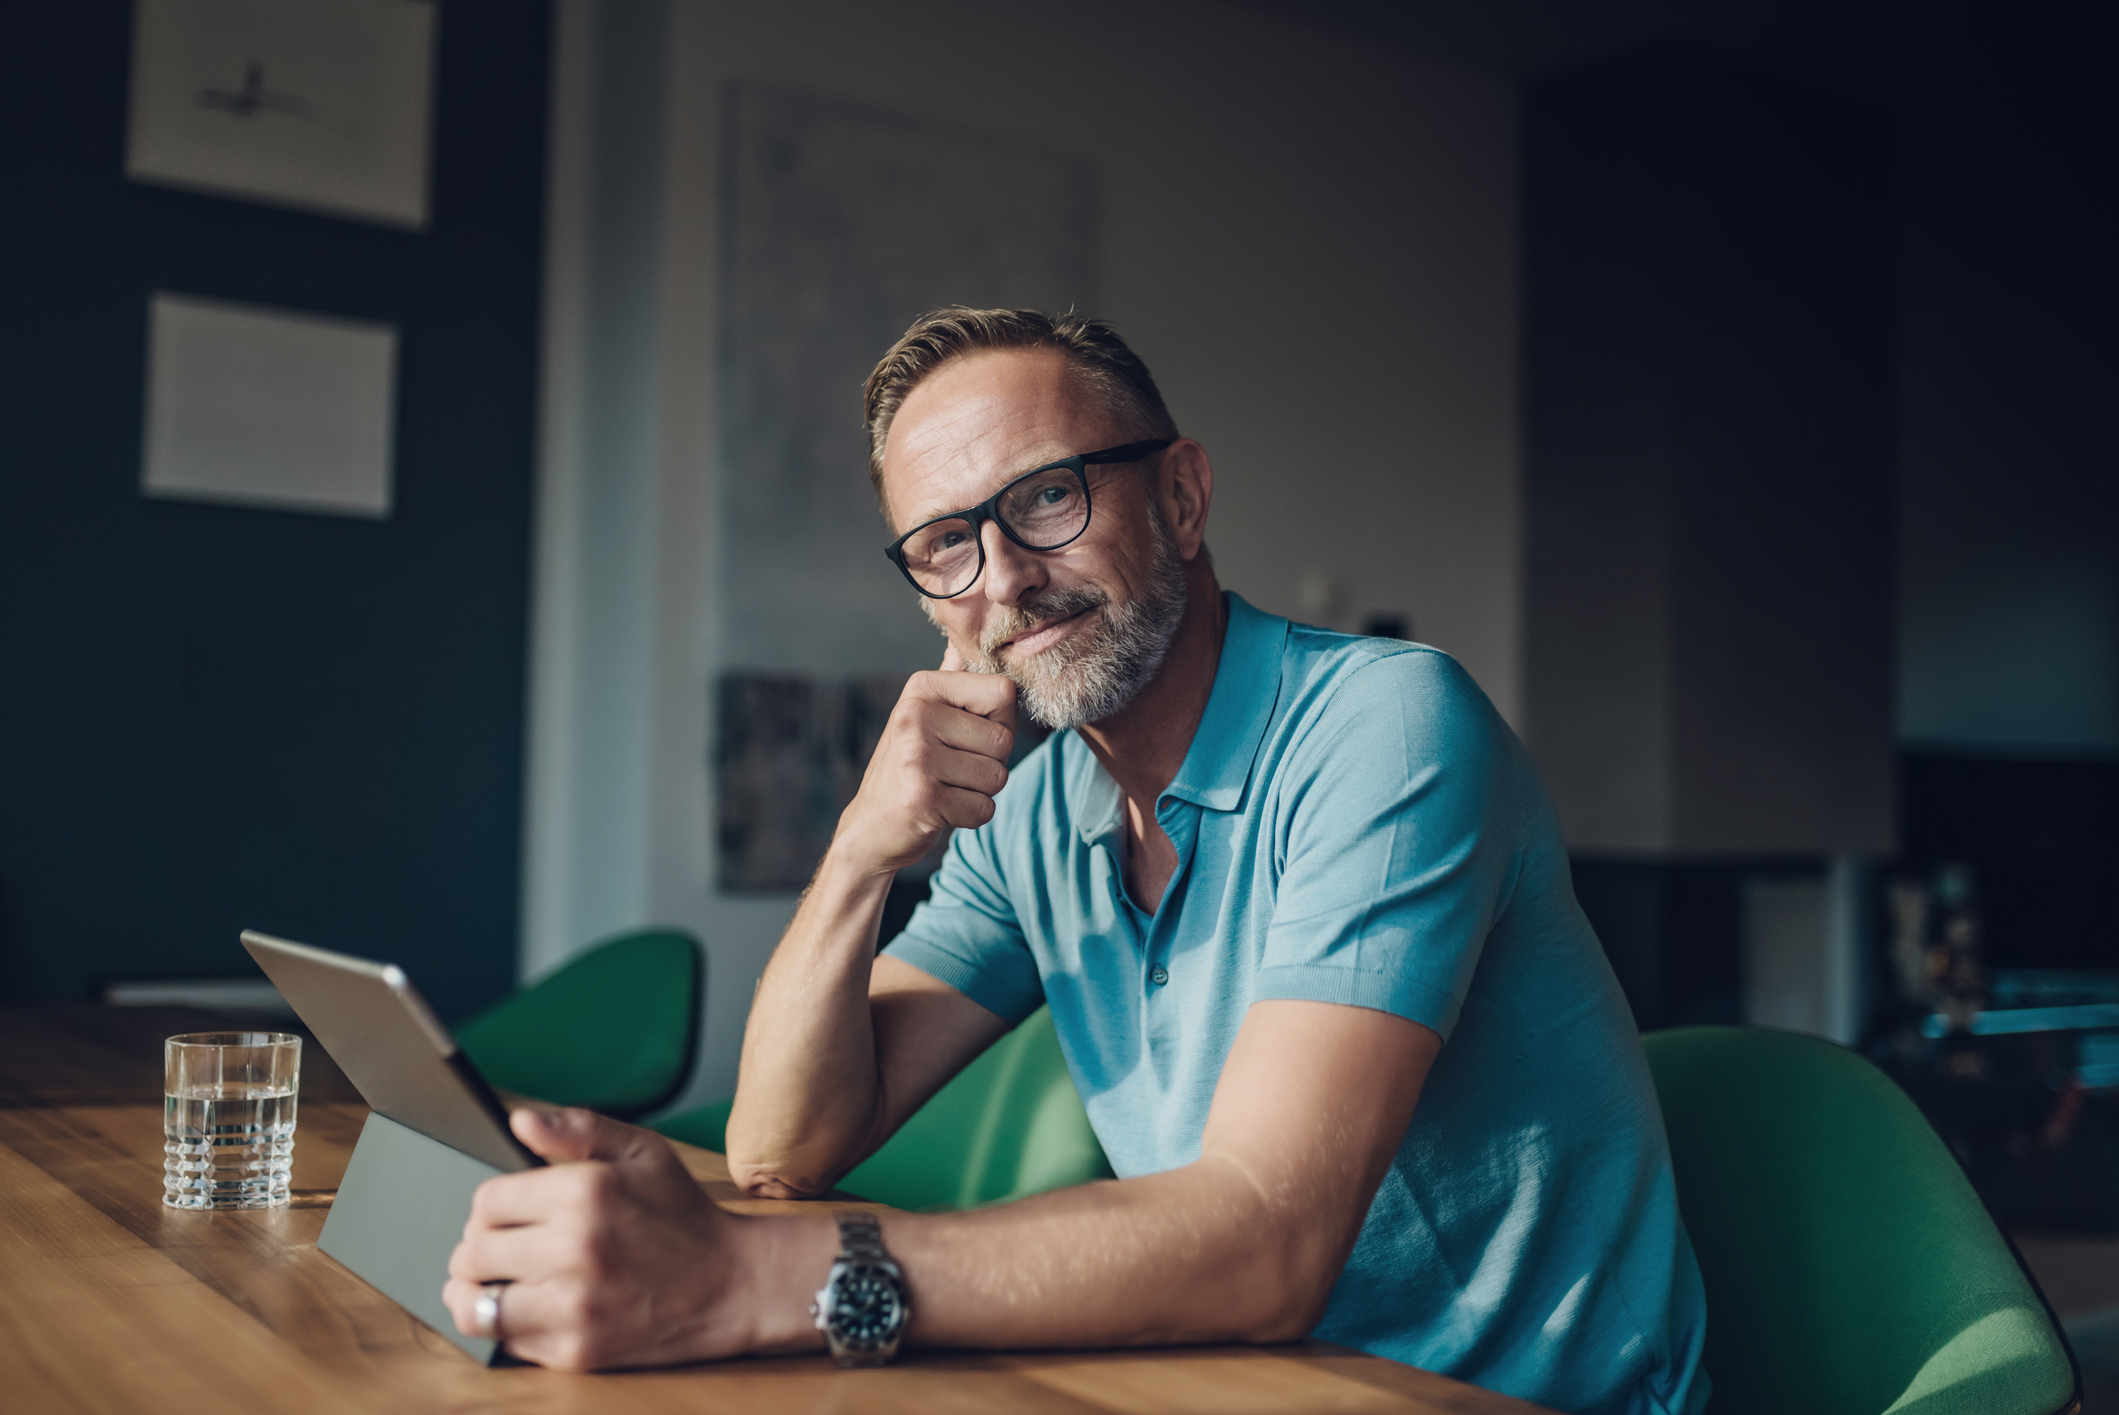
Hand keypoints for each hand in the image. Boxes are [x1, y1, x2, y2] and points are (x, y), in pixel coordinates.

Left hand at [444, 1109, 785, 1369]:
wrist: (733, 1283)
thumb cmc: (684, 1214)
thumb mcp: (642, 1151)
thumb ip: (577, 1128)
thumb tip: (519, 1120)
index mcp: (585, 1191)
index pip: (486, 1201)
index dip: (493, 1205)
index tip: (511, 1212)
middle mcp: (574, 1248)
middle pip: (471, 1252)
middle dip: (481, 1247)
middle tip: (504, 1247)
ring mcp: (574, 1305)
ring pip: (474, 1305)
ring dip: (477, 1293)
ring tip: (497, 1283)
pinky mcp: (577, 1351)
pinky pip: (506, 1342)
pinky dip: (510, 1326)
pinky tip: (533, 1308)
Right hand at [830, 645, 1017, 874]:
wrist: (871, 827)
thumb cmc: (910, 768)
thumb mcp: (923, 716)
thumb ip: (950, 681)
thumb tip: (963, 641)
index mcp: (922, 688)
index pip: (1004, 693)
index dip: (999, 722)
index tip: (966, 735)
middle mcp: (916, 715)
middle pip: (1004, 740)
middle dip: (990, 763)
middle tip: (952, 769)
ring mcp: (917, 756)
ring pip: (998, 777)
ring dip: (980, 792)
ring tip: (945, 787)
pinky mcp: (923, 797)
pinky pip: (983, 809)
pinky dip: (969, 816)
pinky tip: (940, 809)